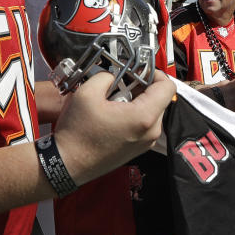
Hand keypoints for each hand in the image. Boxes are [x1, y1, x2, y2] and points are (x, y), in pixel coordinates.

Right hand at [54, 70, 174, 184]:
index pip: (167, 86)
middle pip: (160, 99)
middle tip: (120, 82)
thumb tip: (113, 74)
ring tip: (113, 99)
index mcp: (144, 117)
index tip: (139, 69)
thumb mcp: (87, 93)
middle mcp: (151, 132)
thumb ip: (106, 75)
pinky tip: (112, 113)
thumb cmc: (77, 134)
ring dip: (136, 100)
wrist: (67, 164)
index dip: (155, 72)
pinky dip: (132, 114)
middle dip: (142, 86)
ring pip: (152, 111)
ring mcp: (145, 143)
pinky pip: (144, 124)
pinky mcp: (137, 149)